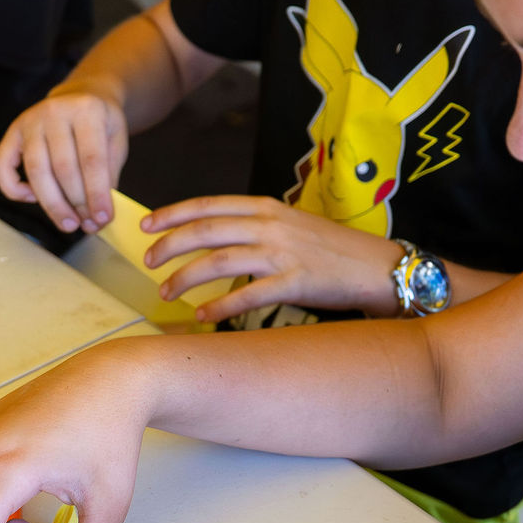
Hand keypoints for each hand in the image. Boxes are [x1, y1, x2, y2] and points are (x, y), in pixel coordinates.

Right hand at [0, 88, 126, 233]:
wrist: (81, 96)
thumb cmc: (100, 123)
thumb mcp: (116, 142)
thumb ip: (109, 174)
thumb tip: (97, 215)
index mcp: (86, 110)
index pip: (91, 159)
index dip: (97, 194)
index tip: (103, 218)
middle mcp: (54, 112)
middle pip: (62, 167)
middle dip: (76, 203)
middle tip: (87, 225)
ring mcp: (29, 121)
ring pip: (36, 171)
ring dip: (52, 204)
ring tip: (68, 223)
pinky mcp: (12, 132)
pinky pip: (1, 166)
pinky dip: (14, 189)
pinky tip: (33, 199)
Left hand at [142, 196, 402, 322]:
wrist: (376, 267)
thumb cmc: (331, 250)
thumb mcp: (290, 224)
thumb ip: (255, 226)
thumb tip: (214, 237)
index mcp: (267, 207)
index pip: (209, 205)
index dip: (173, 214)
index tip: (146, 226)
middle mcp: (271, 225)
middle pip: (206, 231)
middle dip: (169, 247)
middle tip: (147, 262)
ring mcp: (284, 253)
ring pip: (220, 262)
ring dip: (186, 278)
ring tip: (166, 293)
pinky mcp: (296, 282)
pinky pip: (248, 296)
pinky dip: (220, 307)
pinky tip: (202, 317)